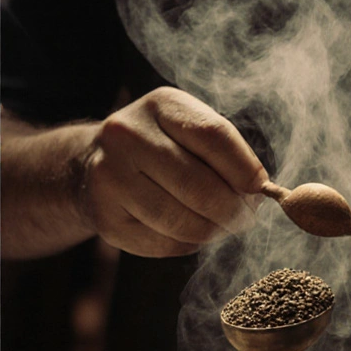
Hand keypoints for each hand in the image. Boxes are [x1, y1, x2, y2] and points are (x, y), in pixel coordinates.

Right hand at [82, 87, 267, 256]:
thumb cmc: (157, 147)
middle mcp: (127, 137)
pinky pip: (164, 244)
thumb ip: (224, 152)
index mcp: (159, 105)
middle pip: (198, 186)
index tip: (260, 189)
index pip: (213, 136)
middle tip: (245, 218)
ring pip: (182, 222)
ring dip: (213, 232)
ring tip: (220, 227)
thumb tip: (259, 191)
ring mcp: (110, 180)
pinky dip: (186, 244)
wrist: (90, 166)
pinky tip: (186, 231)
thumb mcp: (186, 130)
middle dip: (233, 211)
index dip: (245, 168)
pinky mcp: (106, 220)